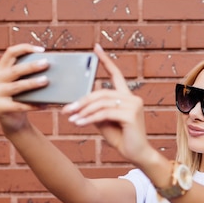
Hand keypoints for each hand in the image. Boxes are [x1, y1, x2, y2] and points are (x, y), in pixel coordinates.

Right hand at [0, 43, 48, 133]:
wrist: (13, 121)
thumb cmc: (23, 98)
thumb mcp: (23, 83)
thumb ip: (30, 74)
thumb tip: (52, 65)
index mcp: (0, 69)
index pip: (10, 53)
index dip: (25, 48)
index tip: (42, 50)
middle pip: (14, 70)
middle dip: (31, 66)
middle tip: (46, 64)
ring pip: (16, 86)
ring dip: (32, 83)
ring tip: (46, 81)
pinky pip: (19, 105)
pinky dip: (33, 105)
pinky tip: (45, 105)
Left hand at [61, 44, 156, 166]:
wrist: (137, 155)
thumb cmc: (122, 138)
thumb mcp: (105, 121)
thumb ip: (97, 108)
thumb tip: (85, 96)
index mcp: (127, 97)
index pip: (116, 74)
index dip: (105, 61)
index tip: (96, 48)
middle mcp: (132, 98)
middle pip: (102, 93)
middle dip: (82, 100)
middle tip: (66, 109)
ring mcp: (133, 105)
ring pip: (101, 103)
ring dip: (83, 111)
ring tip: (70, 118)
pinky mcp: (130, 115)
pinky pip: (104, 114)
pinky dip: (89, 118)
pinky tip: (79, 123)